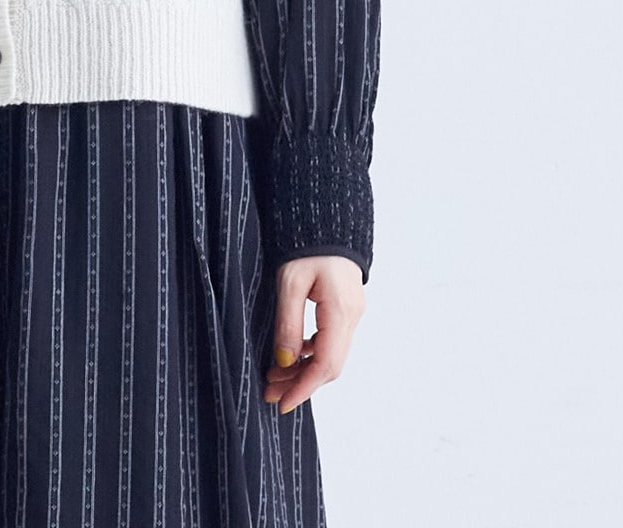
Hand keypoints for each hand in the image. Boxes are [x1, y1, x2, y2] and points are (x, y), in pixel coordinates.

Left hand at [263, 254, 365, 414]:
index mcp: (340, 310)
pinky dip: (310, 354)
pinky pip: (331, 342)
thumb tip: (284, 361)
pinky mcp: (346, 309)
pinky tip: (290, 354)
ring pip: (331, 356)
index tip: (282, 403)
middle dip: (300, 383)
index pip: (326, 364)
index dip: (304, 388)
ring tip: (273, 376)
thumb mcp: (289, 282)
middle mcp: (352, 316)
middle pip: (330, 366)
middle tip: (270, 392)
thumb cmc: (305, 245)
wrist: (325, 218)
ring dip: (304, 370)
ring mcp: (352, 313)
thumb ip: (288, 322)